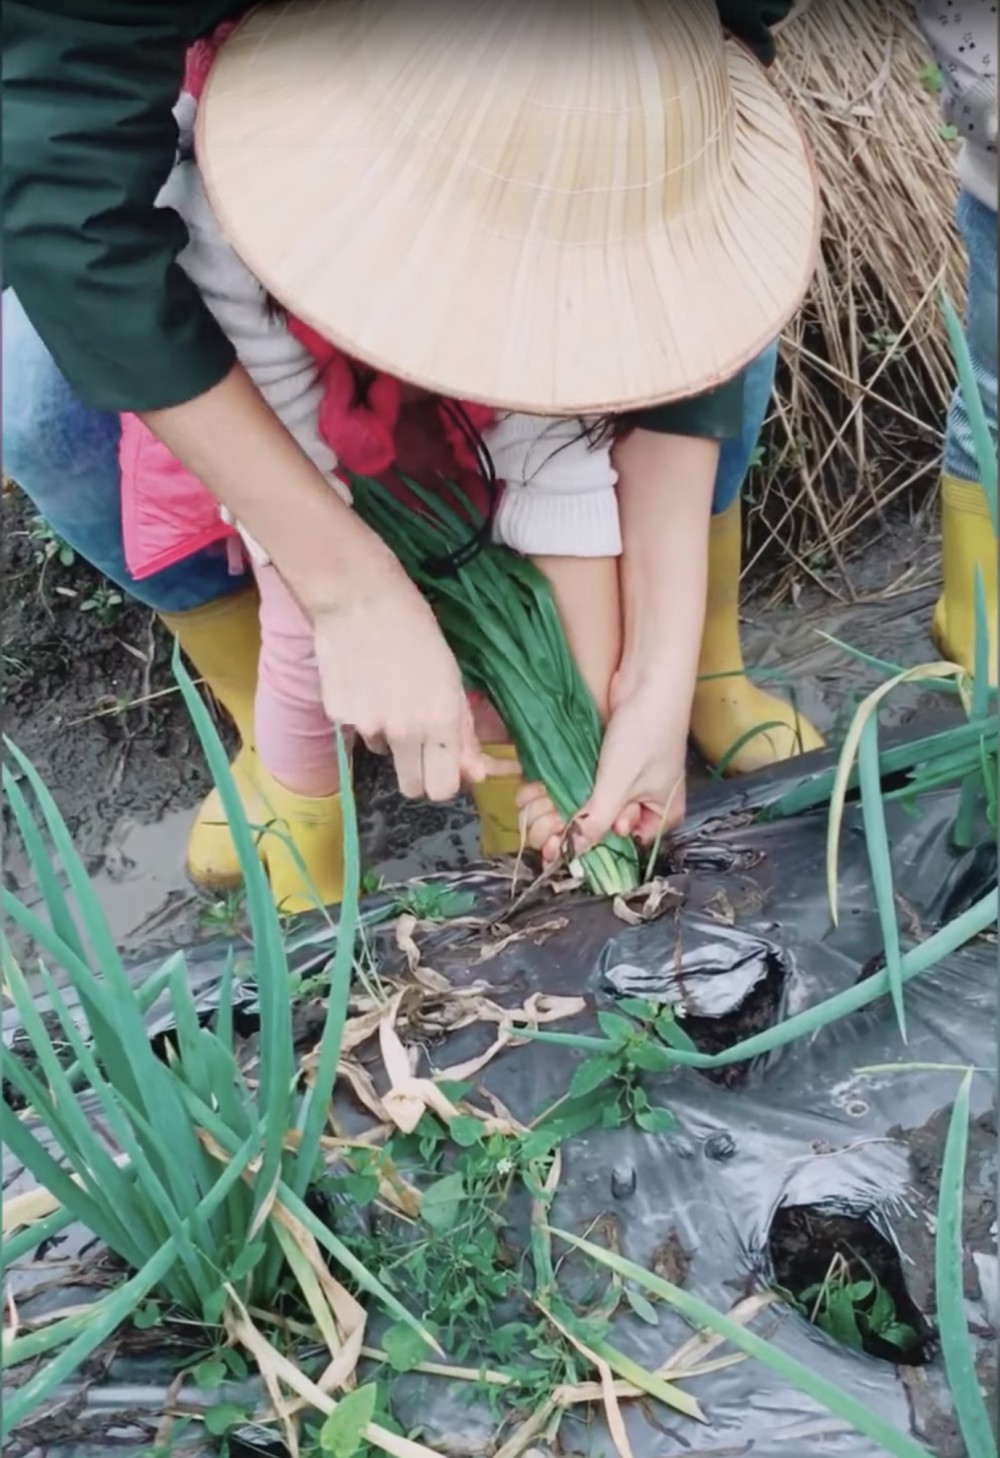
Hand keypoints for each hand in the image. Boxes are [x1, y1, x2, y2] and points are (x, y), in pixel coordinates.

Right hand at [312, 564, 485, 800]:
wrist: (359, 598)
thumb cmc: (417, 629)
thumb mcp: (452, 678)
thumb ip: (463, 730)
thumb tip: (474, 772)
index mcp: (440, 721)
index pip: (442, 790)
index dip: (444, 780)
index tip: (442, 764)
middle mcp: (404, 732)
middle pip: (412, 787)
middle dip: (418, 773)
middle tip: (417, 740)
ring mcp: (367, 726)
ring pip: (384, 753)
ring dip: (389, 735)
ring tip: (388, 690)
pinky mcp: (338, 716)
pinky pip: (357, 731)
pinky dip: (362, 715)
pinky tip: (365, 680)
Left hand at [518, 672, 688, 862]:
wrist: (647, 681)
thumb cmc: (644, 736)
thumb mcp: (618, 786)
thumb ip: (594, 823)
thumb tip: (571, 854)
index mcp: (661, 816)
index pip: (623, 846)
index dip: (592, 847)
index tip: (559, 844)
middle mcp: (646, 801)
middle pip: (606, 825)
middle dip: (575, 822)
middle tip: (548, 820)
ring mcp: (629, 780)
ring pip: (593, 803)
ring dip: (566, 803)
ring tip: (541, 800)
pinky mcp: (612, 761)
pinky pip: (588, 781)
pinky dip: (568, 783)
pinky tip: (544, 784)